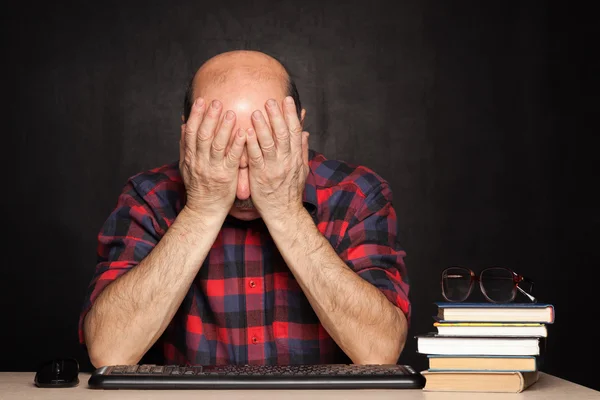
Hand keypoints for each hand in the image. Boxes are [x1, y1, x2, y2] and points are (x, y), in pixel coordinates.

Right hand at [179, 98, 245, 217]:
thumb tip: (183, 124)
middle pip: (204, 136)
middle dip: (210, 117)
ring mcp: (213, 169)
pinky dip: (237, 145)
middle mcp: (200, 161)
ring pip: (217, 145)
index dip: (196, 116)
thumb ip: (185, 145)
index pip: (191, 132)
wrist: (204, 209)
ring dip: (224, 128)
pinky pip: (232, 159)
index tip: (201, 101)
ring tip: (231, 113)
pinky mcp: (226, 177)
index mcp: (190, 157)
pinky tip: (243, 133)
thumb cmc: (198, 186)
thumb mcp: (185, 165)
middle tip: (217, 101)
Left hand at [245, 96, 308, 221]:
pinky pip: (255, 158)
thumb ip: (301, 149)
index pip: (295, 131)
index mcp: (296, 157)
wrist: (284, 213)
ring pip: (269, 144)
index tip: (287, 99)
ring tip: (256, 112)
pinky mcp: (260, 176)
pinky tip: (246, 132)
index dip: (291, 115)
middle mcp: (286, 161)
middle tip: (270, 100)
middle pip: (282, 134)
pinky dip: (251, 144)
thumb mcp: (302, 169)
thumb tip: (305, 131)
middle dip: (277, 115)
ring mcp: (273, 168)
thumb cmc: (290, 191)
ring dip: (262, 127)